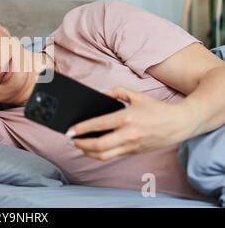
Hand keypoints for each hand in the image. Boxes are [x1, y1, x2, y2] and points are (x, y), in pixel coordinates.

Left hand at [65, 87, 196, 160]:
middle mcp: (128, 134)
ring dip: (88, 153)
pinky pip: (112, 156)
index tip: (69, 131)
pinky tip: (92, 150)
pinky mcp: (134, 152)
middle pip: (99, 146)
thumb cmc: (156, 108)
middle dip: (81, 144)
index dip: (81, 129)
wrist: (179, 123)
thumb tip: (99, 94)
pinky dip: (99, 155)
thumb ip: (115, 91)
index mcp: (127, 118)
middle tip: (71, 140)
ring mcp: (132, 145)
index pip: (98, 125)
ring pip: (104, 156)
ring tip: (79, 146)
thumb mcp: (136, 95)